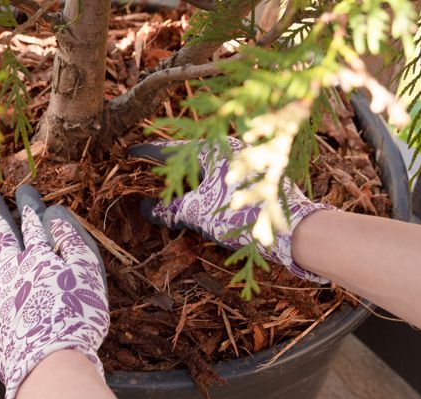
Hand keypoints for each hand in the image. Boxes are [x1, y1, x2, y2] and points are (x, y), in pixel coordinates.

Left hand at [0, 184, 108, 398]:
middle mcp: (12, 271)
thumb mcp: (89, 273)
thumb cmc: (78, 319)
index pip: (34, 225)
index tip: (24, 188)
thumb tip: (55, 213)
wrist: (53, 361)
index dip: (30, 205)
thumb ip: (74, 241)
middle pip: (0, 236)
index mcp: (41, 260)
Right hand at [130, 137, 334, 282]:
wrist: (291, 228)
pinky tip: (200, 201)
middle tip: (148, 169)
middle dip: (169, 165)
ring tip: (171, 189)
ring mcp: (246, 164)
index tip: (129, 154)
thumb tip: (144, 209)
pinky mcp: (257, 180)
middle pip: (190, 155)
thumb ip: (169, 210)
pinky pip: (221, 179)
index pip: (170, 149)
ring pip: (208, 168)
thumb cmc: (241, 213)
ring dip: (189, 179)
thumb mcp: (197, 212)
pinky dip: (205, 188)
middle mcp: (230, 150)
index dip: (148, 154)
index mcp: (213, 149)